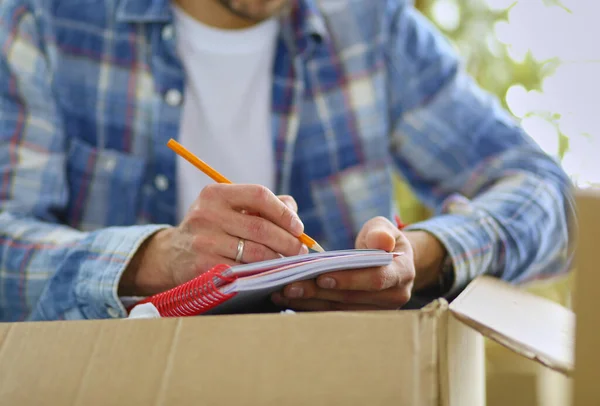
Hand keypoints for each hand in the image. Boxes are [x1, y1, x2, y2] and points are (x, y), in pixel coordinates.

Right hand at [119, 185, 306, 295]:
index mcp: (216, 194)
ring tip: (288, 262)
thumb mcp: (230, 208)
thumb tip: (293, 213)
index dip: (283, 212)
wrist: (173, 255)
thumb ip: (263, 205)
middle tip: (301, 251)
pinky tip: (269, 274)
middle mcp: (206, 215)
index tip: (298, 227)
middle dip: (288, 241)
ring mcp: (203, 243)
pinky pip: (243, 272)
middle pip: (260, 228)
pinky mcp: (202, 268)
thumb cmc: (214, 228)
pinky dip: (262, 274)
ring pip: (255, 253)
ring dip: (278, 260)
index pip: (259, 195)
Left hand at [271, 216, 445, 310]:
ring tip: (281, 293)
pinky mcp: (360, 318)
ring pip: (339, 310)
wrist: (391, 262)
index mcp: (402, 274)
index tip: (322, 276)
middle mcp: (393, 297)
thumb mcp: (384, 229)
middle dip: (318, 292)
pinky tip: (288, 299)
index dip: (349, 279)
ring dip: (308, 302)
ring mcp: (377, 312)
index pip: (376, 279)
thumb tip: (381, 241)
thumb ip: (380, 232)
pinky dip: (309, 307)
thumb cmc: (382, 240)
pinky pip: (332, 314)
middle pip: (352, 298)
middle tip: (289, 285)